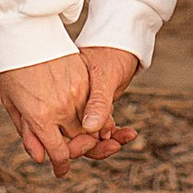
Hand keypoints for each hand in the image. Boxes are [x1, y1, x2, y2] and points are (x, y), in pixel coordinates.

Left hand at [0, 54, 90, 172]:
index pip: (59, 152)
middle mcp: (61, 107)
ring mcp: (76, 92)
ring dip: (88, 133)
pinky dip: (93, 114)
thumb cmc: (13, 70)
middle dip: (77, 149)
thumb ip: (27, 133)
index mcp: (40, 117)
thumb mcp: (12, 104)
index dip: (61, 164)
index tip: (61, 169)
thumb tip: (40, 158)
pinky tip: (87, 115)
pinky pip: (95, 104)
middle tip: (71, 151)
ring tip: (80, 134)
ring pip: (90, 124)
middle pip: (79, 140)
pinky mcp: (84, 78)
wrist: (25, 35)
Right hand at [74, 45, 141, 160]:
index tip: (95, 144)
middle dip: (94, 147)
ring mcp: (83, 109)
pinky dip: (115, 134)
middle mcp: (69, 106)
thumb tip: (91, 128)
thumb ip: (98, 102)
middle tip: (115, 145)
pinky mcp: (96, 109)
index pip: (63, 132)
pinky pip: (103, 129)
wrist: (122, 44)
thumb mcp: (104, 77)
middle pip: (75, 140)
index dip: (76, 144)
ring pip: (90, 137)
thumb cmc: (109, 55)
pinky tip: (130, 133)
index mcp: (63, 99)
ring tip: (127, 136)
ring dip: (108, 142)